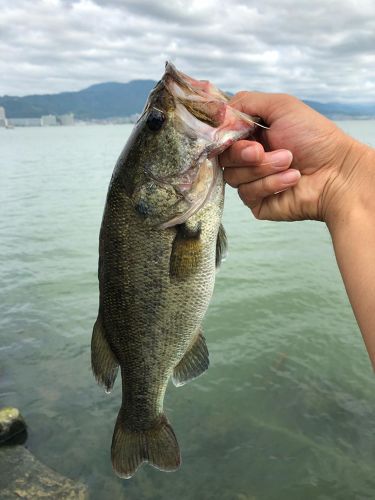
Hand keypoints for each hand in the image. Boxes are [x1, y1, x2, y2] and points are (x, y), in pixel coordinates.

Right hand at [220, 92, 361, 223]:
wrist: (338, 172)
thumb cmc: (315, 137)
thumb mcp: (281, 106)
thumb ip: (245, 102)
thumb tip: (217, 113)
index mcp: (252, 135)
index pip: (222, 136)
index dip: (224, 136)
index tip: (237, 133)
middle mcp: (248, 158)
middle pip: (223, 158)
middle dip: (243, 153)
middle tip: (262, 150)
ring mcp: (252, 181)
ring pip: (233, 177)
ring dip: (263, 168)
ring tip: (290, 162)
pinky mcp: (257, 203)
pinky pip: (248, 194)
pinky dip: (271, 184)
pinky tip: (293, 178)